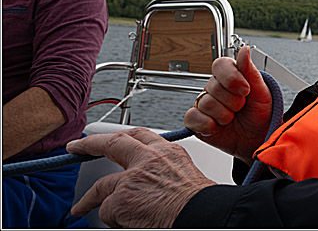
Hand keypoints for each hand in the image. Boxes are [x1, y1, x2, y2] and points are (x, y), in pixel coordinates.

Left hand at [68, 128, 214, 227]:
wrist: (202, 215)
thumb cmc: (197, 202)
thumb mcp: (185, 175)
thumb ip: (164, 171)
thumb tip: (151, 182)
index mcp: (167, 152)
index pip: (139, 135)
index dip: (120, 136)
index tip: (109, 137)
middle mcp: (148, 159)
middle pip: (112, 143)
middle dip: (90, 144)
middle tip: (77, 147)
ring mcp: (132, 178)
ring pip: (102, 187)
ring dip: (89, 200)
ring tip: (80, 208)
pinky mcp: (121, 199)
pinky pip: (107, 211)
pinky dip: (113, 220)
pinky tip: (125, 223)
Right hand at [183, 45, 272, 161]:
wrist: (259, 138)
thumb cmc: (261, 113)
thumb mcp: (262, 91)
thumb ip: (250, 71)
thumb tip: (244, 50)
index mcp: (230, 76)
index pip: (220, 65)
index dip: (231, 78)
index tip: (246, 90)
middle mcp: (215, 88)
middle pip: (213, 86)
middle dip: (232, 101)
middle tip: (241, 107)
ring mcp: (205, 105)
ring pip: (205, 102)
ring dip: (224, 114)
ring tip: (232, 118)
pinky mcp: (197, 122)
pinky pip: (192, 117)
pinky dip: (207, 123)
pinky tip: (218, 126)